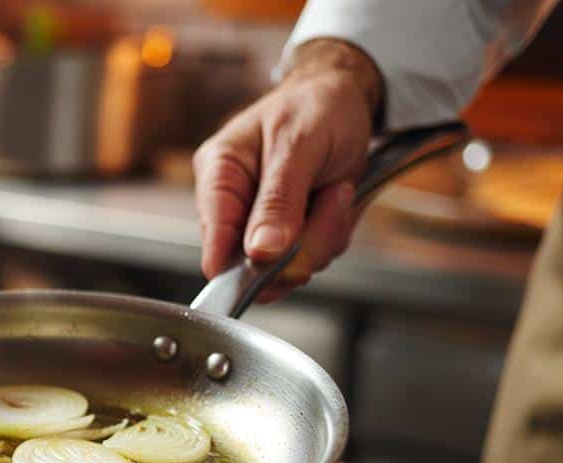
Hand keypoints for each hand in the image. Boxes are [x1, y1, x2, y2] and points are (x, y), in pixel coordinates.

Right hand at [194, 39, 382, 301]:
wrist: (349, 97)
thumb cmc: (316, 105)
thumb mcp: (298, 144)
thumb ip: (278, 200)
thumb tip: (259, 252)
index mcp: (219, 174)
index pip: (213, 240)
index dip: (240, 264)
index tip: (274, 264)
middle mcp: (235, 205)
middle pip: (256, 262)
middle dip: (302, 240)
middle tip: (332, 196)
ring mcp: (263, 223)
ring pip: (290, 265)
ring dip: (325, 233)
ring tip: (337, 189)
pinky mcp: (291, 232)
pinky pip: (313, 257)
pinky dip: (334, 232)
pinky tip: (338, 197)